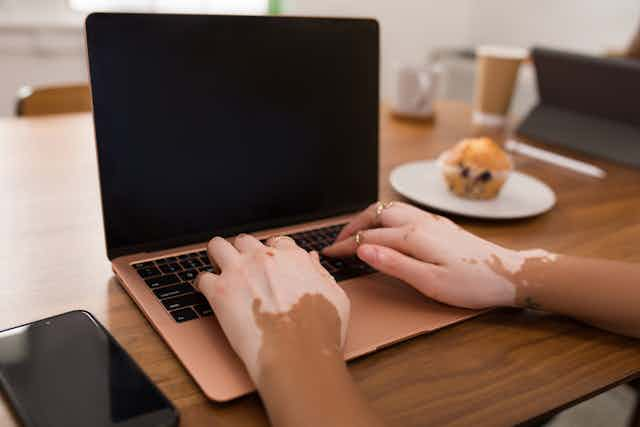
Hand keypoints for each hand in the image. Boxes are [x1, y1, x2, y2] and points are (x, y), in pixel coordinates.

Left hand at [195, 234, 349, 383]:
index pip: (276, 242)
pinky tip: (207, 293)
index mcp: (292, 257)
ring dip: (217, 257)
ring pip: (217, 246)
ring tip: (218, 270)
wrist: (297, 355)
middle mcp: (264, 258)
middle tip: (242, 269)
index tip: (268, 265)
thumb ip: (320, 273)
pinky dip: (203, 285)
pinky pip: (201, 278)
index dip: (271, 254)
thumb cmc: (320, 331)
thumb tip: (312, 259)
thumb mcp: (335, 296)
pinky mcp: (219, 292)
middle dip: (243, 253)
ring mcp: (240, 272)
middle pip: (245, 241)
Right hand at [323, 202, 542, 309]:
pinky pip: (404, 212)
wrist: (509, 275)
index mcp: (414, 236)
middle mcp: (421, 222)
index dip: (346, 247)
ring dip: (369, 218)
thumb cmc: (472, 283)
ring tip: (357, 233)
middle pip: (376, 214)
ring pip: (391, 209)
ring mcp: (432, 221)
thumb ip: (394, 264)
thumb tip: (363, 250)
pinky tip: (388, 229)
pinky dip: (386, 218)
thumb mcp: (430, 282)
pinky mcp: (441, 225)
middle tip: (338, 242)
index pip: (369, 238)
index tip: (329, 254)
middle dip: (353, 225)